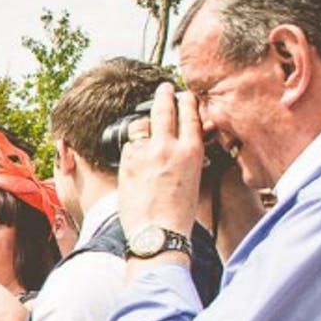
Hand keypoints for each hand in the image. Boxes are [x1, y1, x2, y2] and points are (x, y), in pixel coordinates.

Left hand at [116, 82, 205, 244]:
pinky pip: (128, 144)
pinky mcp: (126, 163)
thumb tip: (183, 147)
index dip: (186, 101)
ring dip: (144, 122)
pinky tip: (135, 149)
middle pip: (164, 110)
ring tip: (146, 121)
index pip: (189, 116)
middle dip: (164, 95)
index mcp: (191, 151)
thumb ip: (187, 158)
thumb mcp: (193, 179)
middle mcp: (168, 148)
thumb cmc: (179, 213)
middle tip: (164, 88)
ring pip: (141, 124)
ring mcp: (145, 154)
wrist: (157, 232)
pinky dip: (132, 144)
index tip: (184, 94)